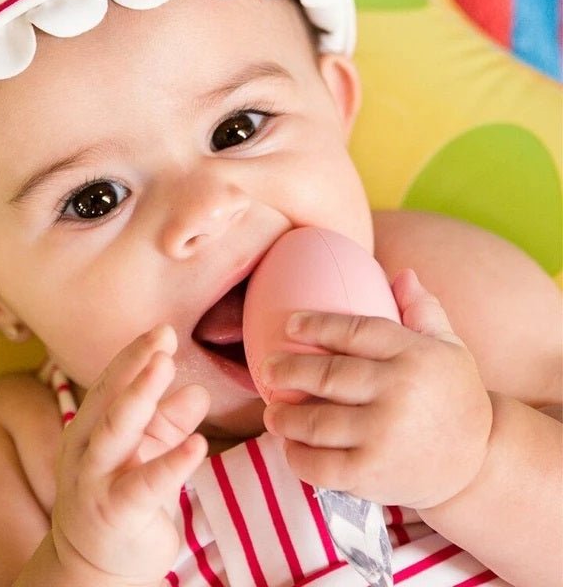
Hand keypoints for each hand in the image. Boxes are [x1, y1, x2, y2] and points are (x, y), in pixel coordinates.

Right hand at [51, 325, 209, 585]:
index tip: (163, 330)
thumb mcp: (145, 453)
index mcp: (90, 426)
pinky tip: (198, 445)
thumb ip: (169, 422)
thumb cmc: (121, 496)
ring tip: (166, 365)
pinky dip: (171, 462)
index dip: (135, 355)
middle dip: (135, 364)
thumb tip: (198, 390)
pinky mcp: (116, 513)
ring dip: (139, 395)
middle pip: (109, 397)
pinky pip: (144, 485)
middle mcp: (86, 447)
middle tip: (163, 335)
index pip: (111, 383)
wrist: (94, 567)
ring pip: (115, 431)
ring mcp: (96, 480)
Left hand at [261, 269, 493, 509]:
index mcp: (415, 355)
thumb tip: (402, 273)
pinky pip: (321, 466)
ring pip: (316, 422)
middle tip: (267, 368)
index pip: (355, 331)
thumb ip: (423, 309)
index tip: (290, 325)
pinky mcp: (373, 476)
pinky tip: (290, 447)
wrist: (481, 465)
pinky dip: (297, 457)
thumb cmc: (453, 395)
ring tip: (271, 412)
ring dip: (284, 416)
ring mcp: (384, 437)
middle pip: (327, 374)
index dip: (317, 325)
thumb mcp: (450, 346)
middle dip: (287, 370)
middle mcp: (399, 393)